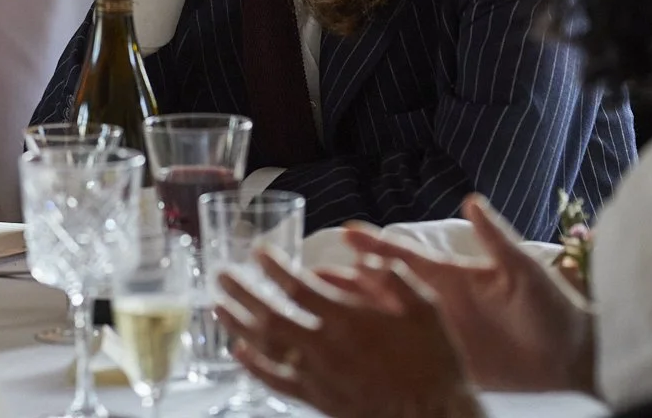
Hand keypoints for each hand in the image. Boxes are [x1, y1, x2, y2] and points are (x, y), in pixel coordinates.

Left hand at [217, 250, 483, 417]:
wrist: (435, 417)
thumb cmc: (433, 363)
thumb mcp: (426, 309)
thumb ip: (394, 277)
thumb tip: (367, 256)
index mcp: (349, 320)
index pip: (298, 287)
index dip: (273, 267)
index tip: (257, 251)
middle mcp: (325, 346)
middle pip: (271, 315)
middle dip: (242, 291)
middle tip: (220, 273)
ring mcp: (318, 375)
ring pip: (266, 347)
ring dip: (238, 324)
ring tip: (216, 305)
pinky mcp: (318, 400)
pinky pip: (277, 382)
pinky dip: (254, 366)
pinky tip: (238, 352)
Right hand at [339, 195, 595, 392]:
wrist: (574, 359)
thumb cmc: (554, 308)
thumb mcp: (524, 269)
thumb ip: (495, 237)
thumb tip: (472, 200)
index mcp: (452, 276)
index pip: (404, 255)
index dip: (376, 244)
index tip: (347, 231)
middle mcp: (437, 301)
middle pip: (383, 287)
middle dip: (348, 280)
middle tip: (310, 274)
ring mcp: (438, 333)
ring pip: (384, 321)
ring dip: (353, 313)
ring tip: (317, 309)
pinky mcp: (446, 361)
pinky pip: (404, 356)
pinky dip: (375, 352)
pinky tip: (350, 350)